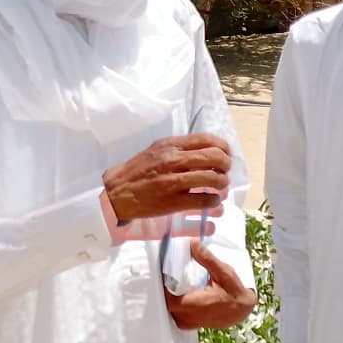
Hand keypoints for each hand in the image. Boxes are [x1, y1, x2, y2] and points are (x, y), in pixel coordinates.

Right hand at [103, 134, 231, 224]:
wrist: (116, 193)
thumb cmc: (137, 171)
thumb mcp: (156, 151)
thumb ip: (179, 149)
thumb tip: (207, 150)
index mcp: (170, 145)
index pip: (207, 140)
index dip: (223, 147)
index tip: (225, 155)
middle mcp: (172, 160)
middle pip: (215, 157)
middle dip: (226, 165)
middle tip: (225, 172)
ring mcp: (172, 182)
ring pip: (212, 178)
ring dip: (222, 183)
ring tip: (220, 187)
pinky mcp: (172, 202)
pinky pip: (203, 200)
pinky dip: (214, 201)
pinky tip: (212, 201)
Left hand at [164, 241, 257, 330]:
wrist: (242, 310)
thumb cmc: (234, 294)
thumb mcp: (223, 272)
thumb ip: (206, 258)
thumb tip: (193, 243)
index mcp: (193, 304)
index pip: (165, 295)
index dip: (160, 282)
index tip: (161, 269)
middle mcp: (187, 316)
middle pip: (163, 301)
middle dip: (163, 285)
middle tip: (165, 270)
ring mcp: (186, 322)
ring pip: (166, 307)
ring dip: (167, 293)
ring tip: (170, 279)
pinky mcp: (187, 323)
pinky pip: (172, 312)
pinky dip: (172, 301)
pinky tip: (176, 290)